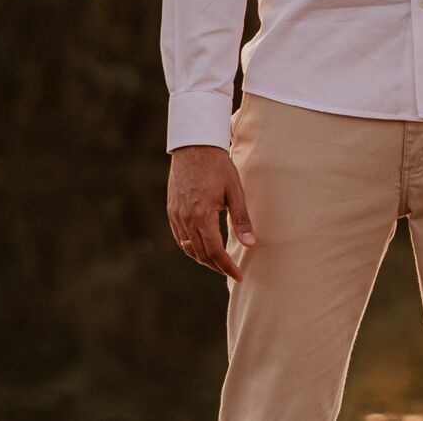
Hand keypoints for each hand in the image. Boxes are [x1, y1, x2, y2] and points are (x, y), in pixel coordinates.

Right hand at [167, 144, 254, 279]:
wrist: (194, 146)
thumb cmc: (218, 166)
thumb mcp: (235, 191)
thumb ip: (241, 219)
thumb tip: (250, 244)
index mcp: (202, 216)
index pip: (215, 251)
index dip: (227, 266)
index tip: (239, 275)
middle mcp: (186, 219)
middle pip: (200, 253)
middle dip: (216, 266)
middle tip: (232, 271)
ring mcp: (176, 215)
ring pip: (188, 247)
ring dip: (203, 259)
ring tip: (219, 263)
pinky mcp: (172, 210)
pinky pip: (179, 237)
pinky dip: (190, 247)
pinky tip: (201, 248)